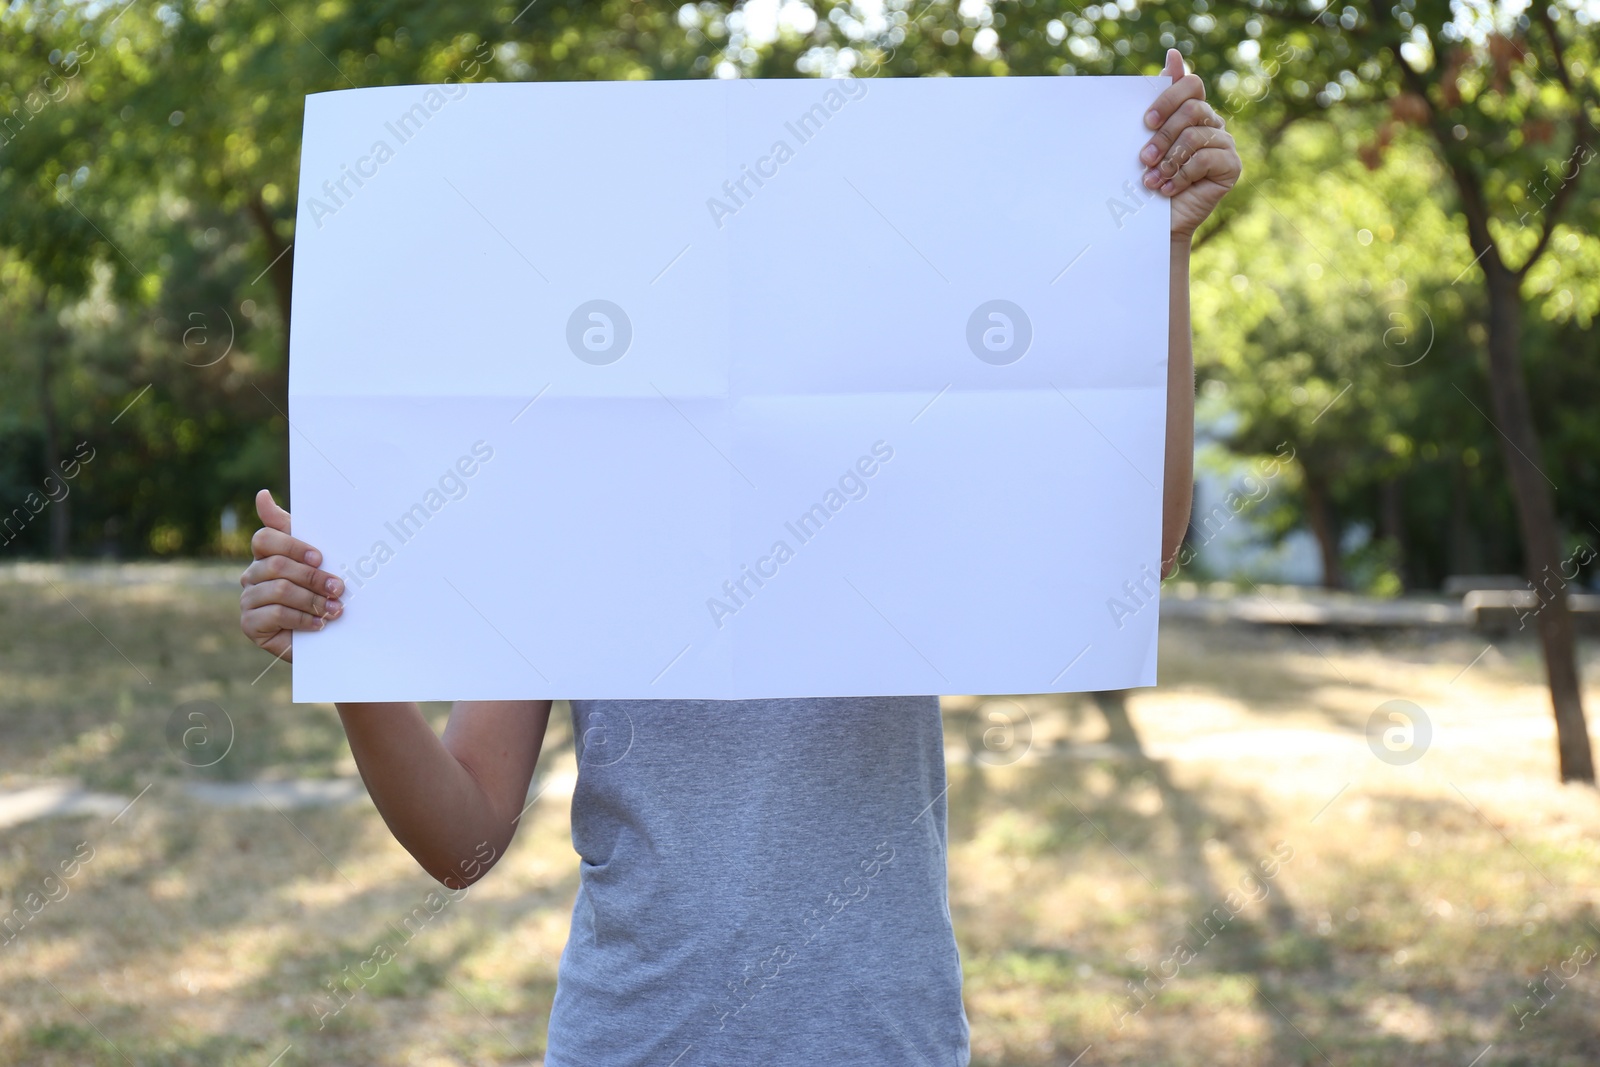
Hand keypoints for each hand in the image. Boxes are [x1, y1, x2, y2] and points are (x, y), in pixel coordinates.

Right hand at [239, 489, 343, 661]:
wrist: (327, 638)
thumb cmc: (321, 592)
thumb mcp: (315, 560)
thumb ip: (291, 527)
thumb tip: (262, 494)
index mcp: (265, 554)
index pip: (266, 538)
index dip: (293, 546)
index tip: (321, 557)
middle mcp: (252, 575)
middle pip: (276, 565)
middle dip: (312, 577)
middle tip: (338, 588)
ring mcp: (248, 600)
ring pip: (278, 590)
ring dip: (312, 600)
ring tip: (334, 609)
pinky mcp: (249, 624)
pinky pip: (274, 614)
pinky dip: (302, 618)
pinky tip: (319, 624)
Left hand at [1139, 48, 1240, 240]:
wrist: (1157, 223)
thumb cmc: (1149, 179)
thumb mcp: (1148, 139)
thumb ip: (1160, 101)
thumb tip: (1173, 54)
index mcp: (1194, 112)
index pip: (1191, 85)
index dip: (1168, 98)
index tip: (1146, 122)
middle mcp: (1212, 124)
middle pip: (1193, 109)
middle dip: (1162, 135)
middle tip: (1143, 158)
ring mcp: (1225, 144)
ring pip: (1196, 136)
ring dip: (1168, 160)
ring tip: (1151, 180)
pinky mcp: (1232, 166)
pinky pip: (1206, 158)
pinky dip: (1181, 175)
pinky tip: (1168, 190)